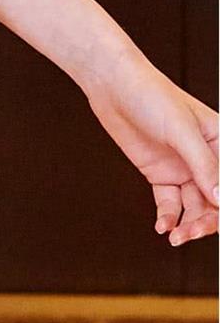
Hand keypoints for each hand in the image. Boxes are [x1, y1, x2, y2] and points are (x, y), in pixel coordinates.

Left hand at [85, 44, 218, 246]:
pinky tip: (163, 226)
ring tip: (176, 236)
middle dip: (207, 221)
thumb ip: (204, 166)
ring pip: (195, 206)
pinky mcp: (161, 174)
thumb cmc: (151, 95)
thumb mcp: (181, 130)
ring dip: (188, 224)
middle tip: (191, 233)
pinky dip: (169, 218)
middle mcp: (205, 157)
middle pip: (216, 200)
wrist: (113, 86)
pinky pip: (171, 203)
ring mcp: (183, 167)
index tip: (218, 220)